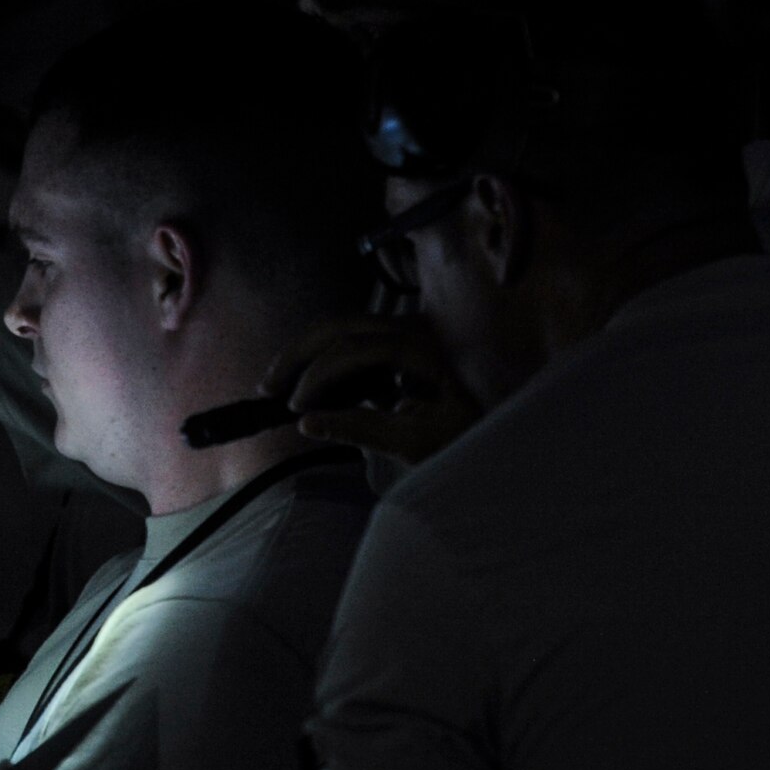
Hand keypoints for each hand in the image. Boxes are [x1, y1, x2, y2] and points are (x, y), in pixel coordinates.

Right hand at [260, 315, 479, 466]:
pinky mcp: (398, 348)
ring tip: (277, 385)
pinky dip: (325, 362)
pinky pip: (353, 344)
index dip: (317, 377)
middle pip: (340, 326)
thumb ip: (359, 430)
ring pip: (342, 330)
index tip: (295, 409)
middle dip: (299, 354)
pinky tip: (307, 388)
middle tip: (267, 388)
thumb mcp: (413, 443)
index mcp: (419, 349)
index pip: (352, 350)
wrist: (502, 439)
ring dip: (307, 354)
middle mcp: (411, 330)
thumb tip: (306, 422)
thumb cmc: (464, 440)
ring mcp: (404, 334)